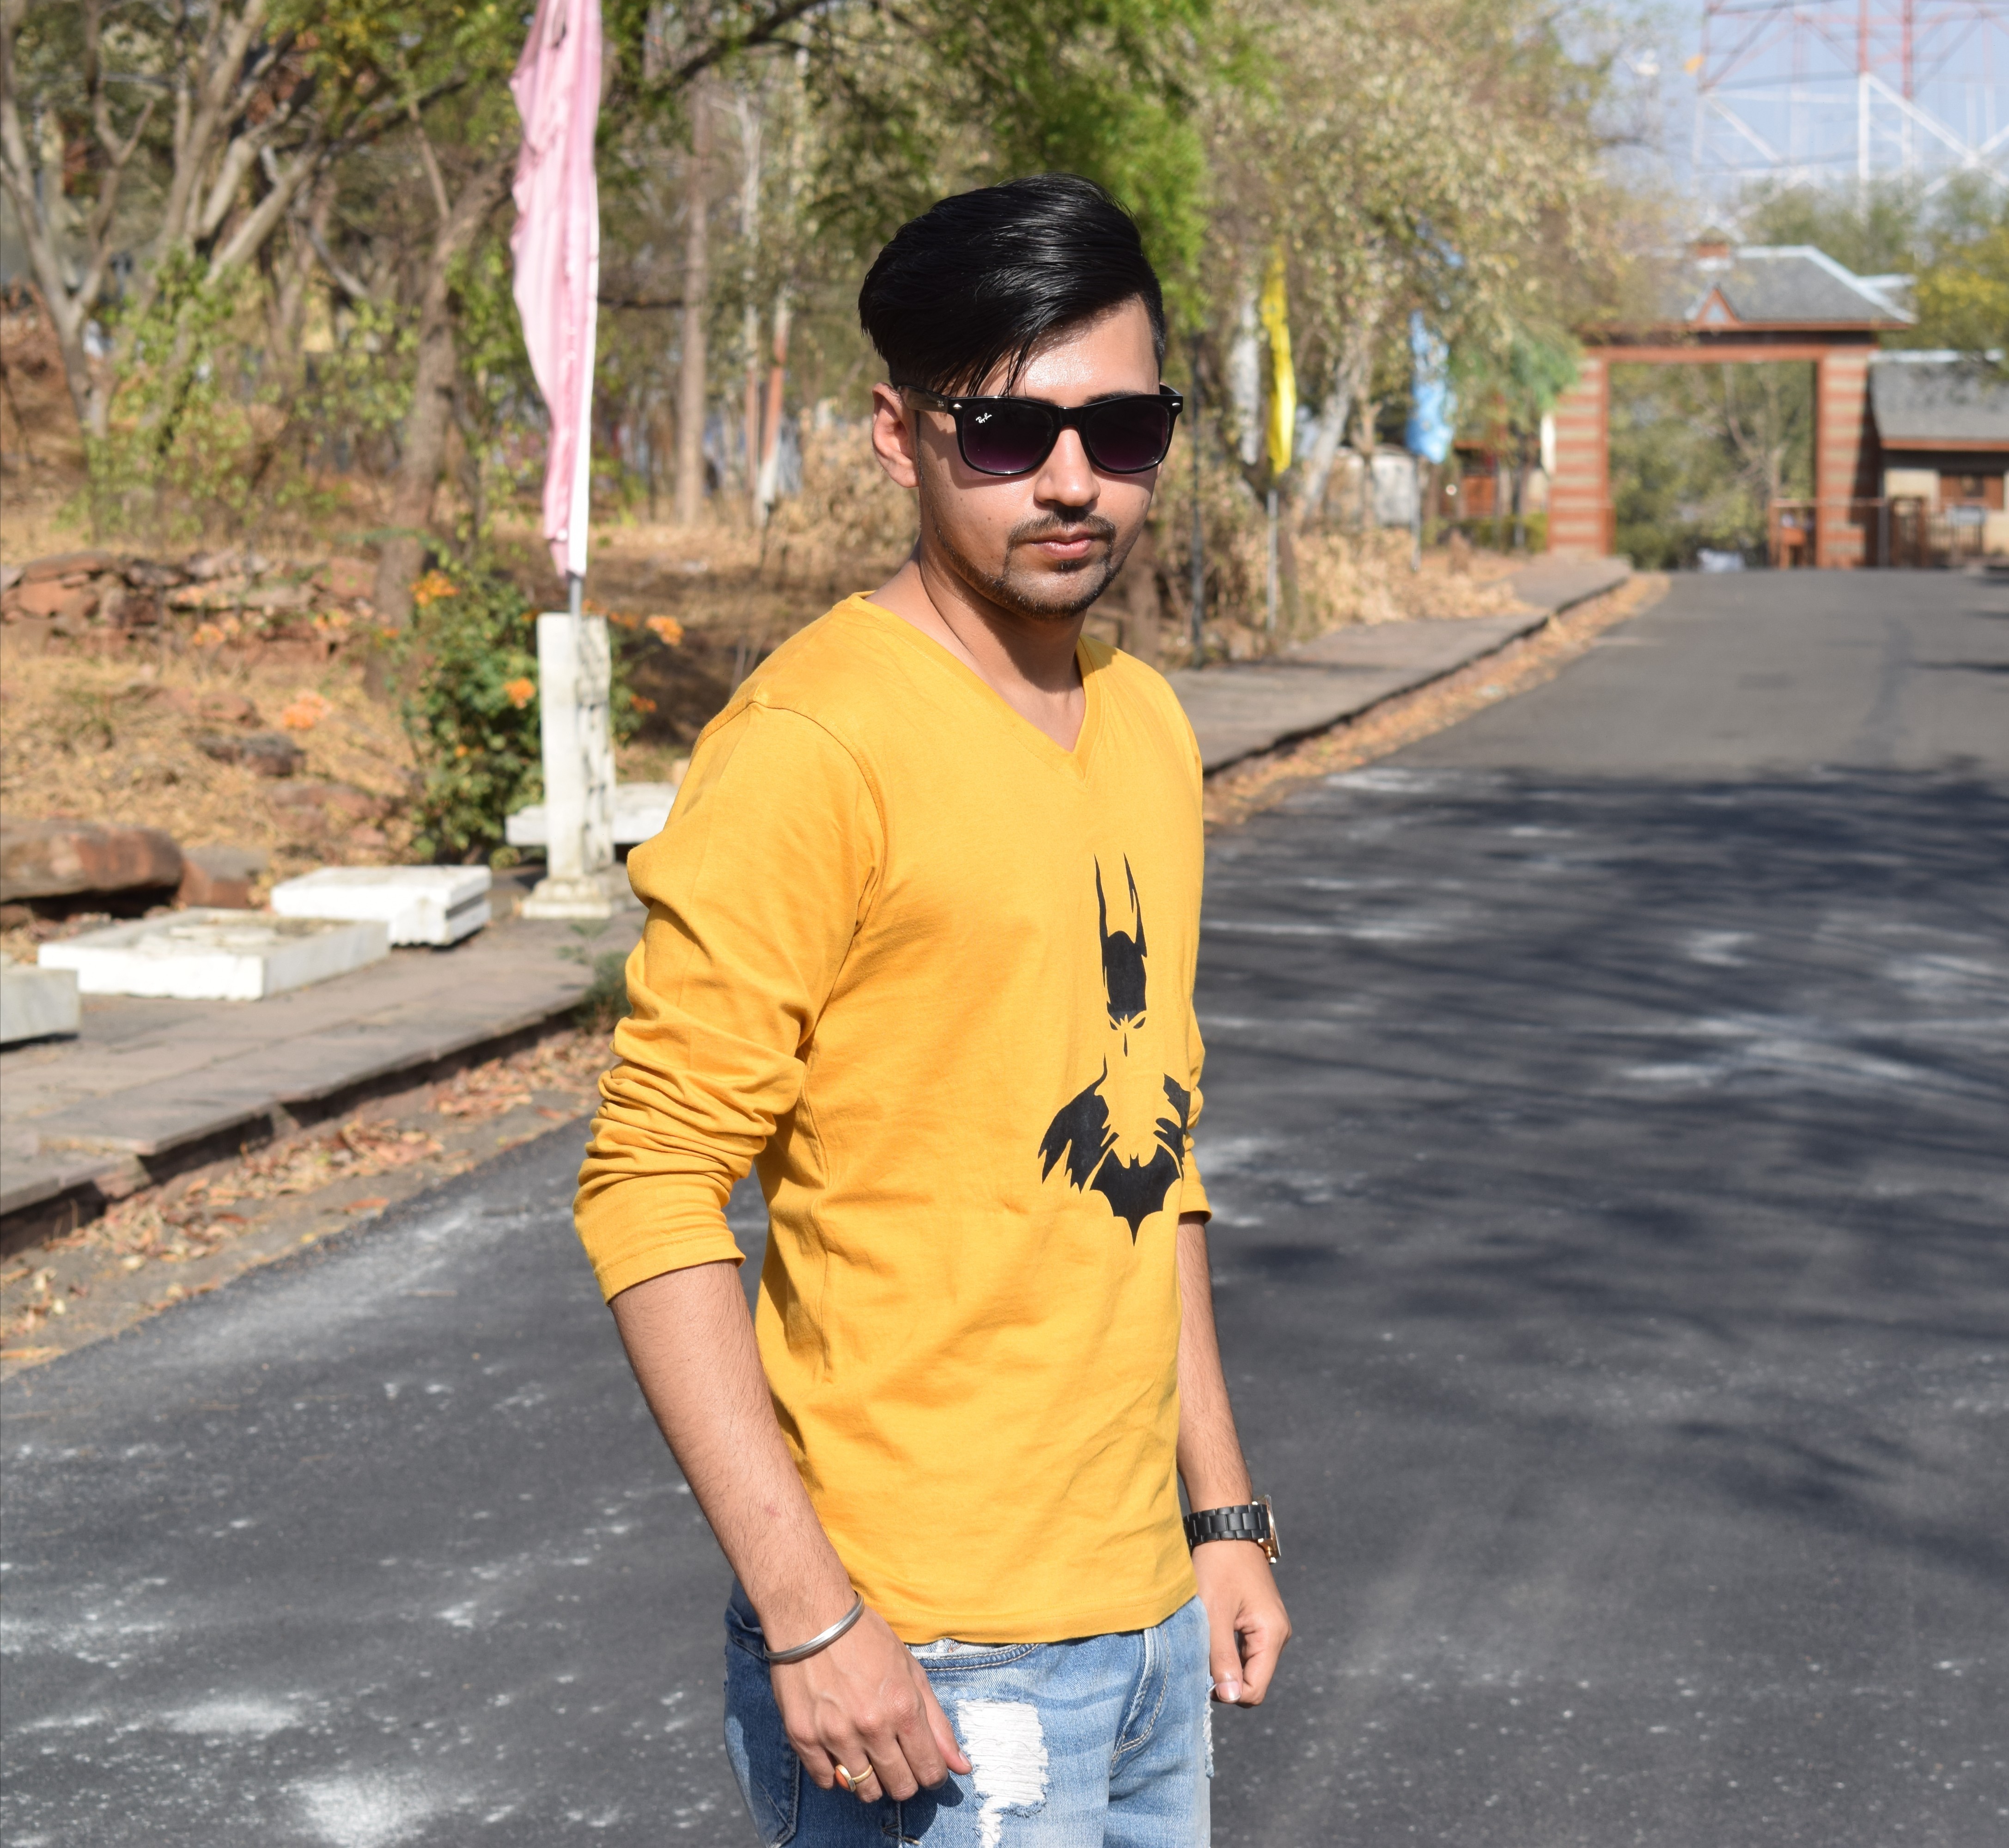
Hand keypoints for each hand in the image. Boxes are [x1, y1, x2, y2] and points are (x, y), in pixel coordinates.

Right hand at [769, 1605, 972, 1800]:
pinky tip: (839, 1752)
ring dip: (871, 1780)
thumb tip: (963, 1767)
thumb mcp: (912, 1672)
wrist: (813, 1618)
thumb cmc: (867, 1640)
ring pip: (864, 1790)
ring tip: (868, 1755)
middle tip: (897, 1759)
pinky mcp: (804, 1738)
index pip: (929, 1771)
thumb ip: (938, 1723)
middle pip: (900, 1787)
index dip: (933, 1774)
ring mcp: (835, 1735)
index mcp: (903, 1708)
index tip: (926, 1766)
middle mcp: (871, 1726)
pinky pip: (826, 1782)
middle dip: (905, 1779)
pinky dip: (835, 1774)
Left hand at [1191, 1541, 1290, 1704]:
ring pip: (1247, 1666)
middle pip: (1252, 1681)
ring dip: (1224, 1663)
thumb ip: (1221, 1656)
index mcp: (1272, 1635)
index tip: (1200, 1675)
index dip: (1227, 1692)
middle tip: (1198, 1657)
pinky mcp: (1259, 1621)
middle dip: (1225, 1678)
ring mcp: (1270, 1628)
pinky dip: (1227, 1650)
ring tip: (1203, 1642)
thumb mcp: (1214, 1612)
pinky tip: (1210, 1634)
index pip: (1253, 1690)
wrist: (1225, 1529)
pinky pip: (1245, 1650)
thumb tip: (1228, 1697)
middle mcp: (1277, 1635)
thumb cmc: (1218, 1565)